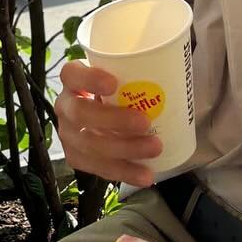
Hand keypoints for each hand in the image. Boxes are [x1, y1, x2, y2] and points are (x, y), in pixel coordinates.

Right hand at [54, 58, 163, 188]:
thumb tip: (176, 66)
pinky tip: (145, 174)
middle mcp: (65, 106)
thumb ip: (137, 71)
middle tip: (145, 122)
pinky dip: (124, 172)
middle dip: (113, 120)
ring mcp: (68, 135)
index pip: (72, 74)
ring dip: (125, 150)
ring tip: (155, 149)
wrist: (105, 119)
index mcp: (73, 80)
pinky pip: (98, 168)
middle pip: (80, 113)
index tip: (113, 83)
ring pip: (90, 145)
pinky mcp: (76, 158)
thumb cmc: (120, 91)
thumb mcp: (123, 76)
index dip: (89, 79)